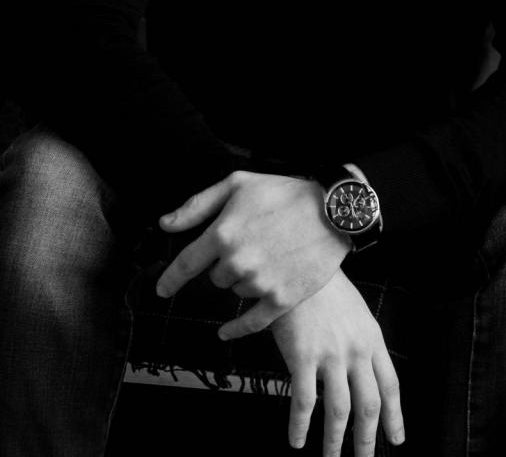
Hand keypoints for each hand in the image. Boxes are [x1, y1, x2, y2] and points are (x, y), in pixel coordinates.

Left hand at [155, 170, 350, 335]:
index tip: (162, 290)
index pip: (185, 265)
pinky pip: (250, 322)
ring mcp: (260, 283)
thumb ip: (198, 205)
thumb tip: (166, 225)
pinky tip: (227, 330)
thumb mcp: (238, 185)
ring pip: (235, 292)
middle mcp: (238, 262)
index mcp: (223, 233)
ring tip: (266, 257)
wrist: (334, 210)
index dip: (170, 279)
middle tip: (248, 245)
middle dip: (225, 264)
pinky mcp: (282, 299)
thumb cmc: (285, 192)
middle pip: (215, 277)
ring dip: (243, 280)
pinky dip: (237, 327)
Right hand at [272, 269, 404, 456]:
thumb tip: (362, 372)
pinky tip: (297, 440)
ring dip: (336, 441)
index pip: (390, 386)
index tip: (397, 439)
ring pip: (340, 410)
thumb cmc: (326, 288)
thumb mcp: (356, 312)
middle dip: (368, 439)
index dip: (395, 416)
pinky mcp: (303, 356)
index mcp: (372, 339)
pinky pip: (304, 401)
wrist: (302, 266)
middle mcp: (356, 350)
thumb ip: (362, 342)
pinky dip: (300, 426)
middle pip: (369, 405)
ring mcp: (331, 354)